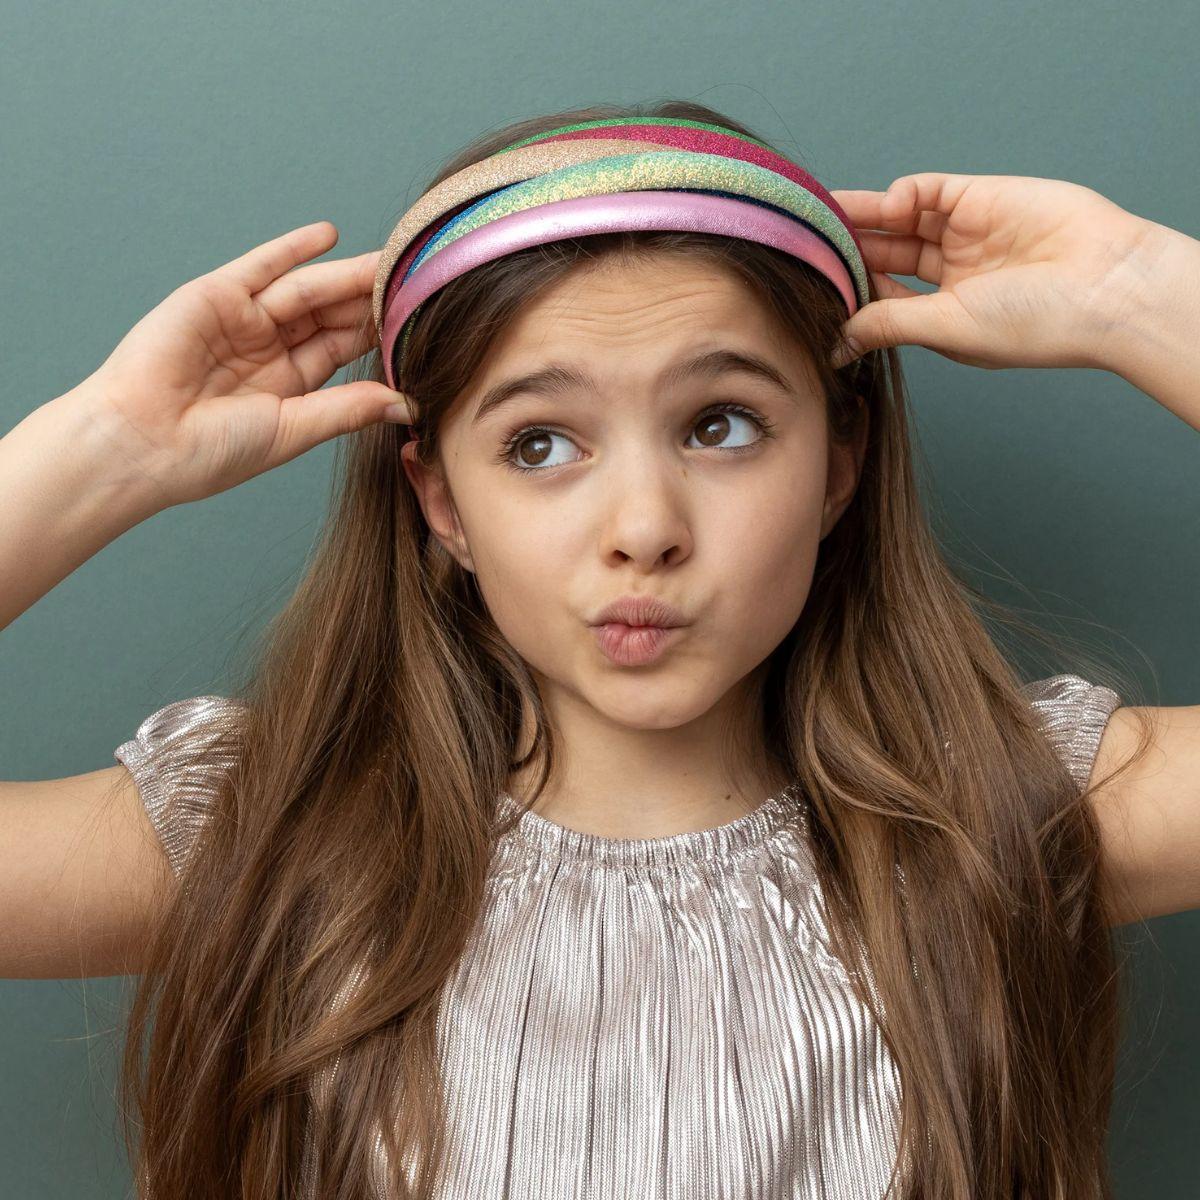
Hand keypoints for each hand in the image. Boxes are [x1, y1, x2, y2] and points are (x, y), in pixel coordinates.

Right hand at [74, 221, 412, 506]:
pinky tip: (331, 236)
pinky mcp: (214, 296)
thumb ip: (349, 410)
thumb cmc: (210, 453)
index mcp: (286, 385)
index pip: (341, 350)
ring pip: (306, 290)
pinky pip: (261, 266)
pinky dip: (293, 248)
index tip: (419, 321)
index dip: (378, 335)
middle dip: (369, 299)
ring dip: (347, 275)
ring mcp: (241, 320)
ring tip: (391, 261)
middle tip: (415, 281)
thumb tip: (409, 404)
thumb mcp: (294, 430)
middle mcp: (266, 349)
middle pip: (329, 315)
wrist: (142, 444)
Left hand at [828, 173, 1163, 371]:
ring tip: (818, 217)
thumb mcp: (945, 328)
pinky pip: (926, 190)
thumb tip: (835, 346)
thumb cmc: (1033, 322)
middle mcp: (949, 275)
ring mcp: (963, 234)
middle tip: (802, 243)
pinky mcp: (978, 197)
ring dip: (859, 218)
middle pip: (883, 256)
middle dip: (845, 250)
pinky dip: (900, 195)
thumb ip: (886, 325)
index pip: (879, 297)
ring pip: (896, 221)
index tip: (808, 287)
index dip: (846, 290)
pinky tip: (887, 206)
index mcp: (941, 315)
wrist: (1104, 283)